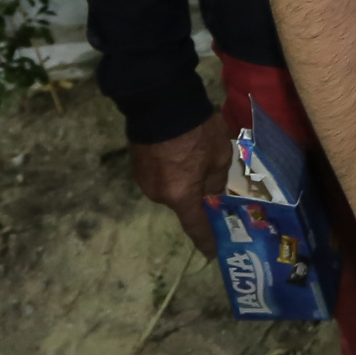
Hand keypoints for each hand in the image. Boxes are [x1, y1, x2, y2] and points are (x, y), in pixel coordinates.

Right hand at [130, 113, 234, 254]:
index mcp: (181, 196)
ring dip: (183, 181)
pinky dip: (171, 171)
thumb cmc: (196, 130)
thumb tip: (213, 194)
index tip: (212, 253)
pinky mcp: (136, 165)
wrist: (160, 102)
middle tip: (212, 184)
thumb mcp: (219, 156)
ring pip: (171, 188)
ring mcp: (144, 180)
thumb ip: (217, 181)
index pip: (195, 227)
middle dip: (197, 197)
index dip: (206, 240)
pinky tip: (179, 153)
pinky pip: (160, 175)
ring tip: (195, 159)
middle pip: (183, 203)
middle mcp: (159, 194)